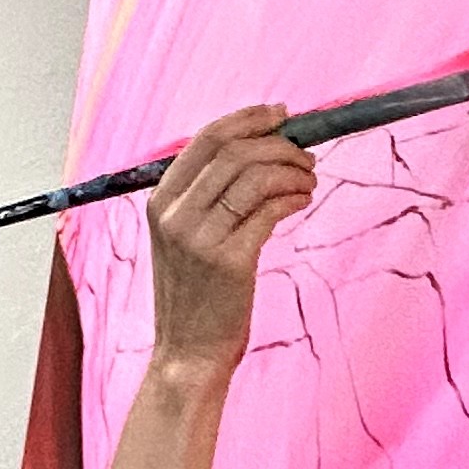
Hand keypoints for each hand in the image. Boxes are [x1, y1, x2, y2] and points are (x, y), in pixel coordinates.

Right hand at [144, 106, 312, 382]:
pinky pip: (270, 210)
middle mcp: (174, 215)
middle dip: (278, 145)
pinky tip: (302, 201)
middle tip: (304, 155)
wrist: (189, 353)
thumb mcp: (184, 238)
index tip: (280, 115)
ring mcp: (200, 238)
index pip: (206, 139)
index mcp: (160, 201)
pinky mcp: (229, 261)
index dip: (248, 120)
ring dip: (292, 171)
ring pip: (255, 177)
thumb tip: (256, 150)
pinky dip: (293, 197)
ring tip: (308, 181)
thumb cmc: (196, 295)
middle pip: (234, 151)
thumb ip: (206, 196)